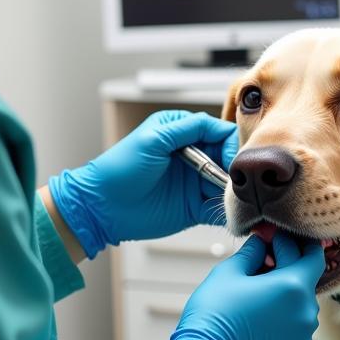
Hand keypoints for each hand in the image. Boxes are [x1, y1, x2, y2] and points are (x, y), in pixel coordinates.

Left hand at [48, 110, 238, 259]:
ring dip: (234, 192)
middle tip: (237, 183)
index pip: (220, 133)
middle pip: (229, 159)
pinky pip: (219, 209)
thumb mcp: (154, 138)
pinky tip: (232, 214)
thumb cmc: (119, 169)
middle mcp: (194, 157)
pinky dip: (228, 212)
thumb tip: (221, 126)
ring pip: (228, 185)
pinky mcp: (195, 208)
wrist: (102, 207)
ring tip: (237, 201)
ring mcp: (195, 183)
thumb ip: (189, 128)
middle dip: (236, 170)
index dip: (231, 146)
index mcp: (183, 133)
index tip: (233, 161)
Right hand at [149, 233, 323, 339]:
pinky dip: (281, 329)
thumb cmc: (214, 313)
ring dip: (284, 303)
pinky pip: (294, 336)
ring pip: (299, 311)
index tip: (275, 243)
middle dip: (286, 274)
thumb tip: (263, 241)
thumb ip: (253, 252)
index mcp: (295, 286)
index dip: (294, 245)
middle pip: (305, 284)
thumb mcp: (229, 272)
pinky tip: (258, 328)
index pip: (312, 256)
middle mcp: (307, 314)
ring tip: (257, 303)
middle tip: (261, 270)